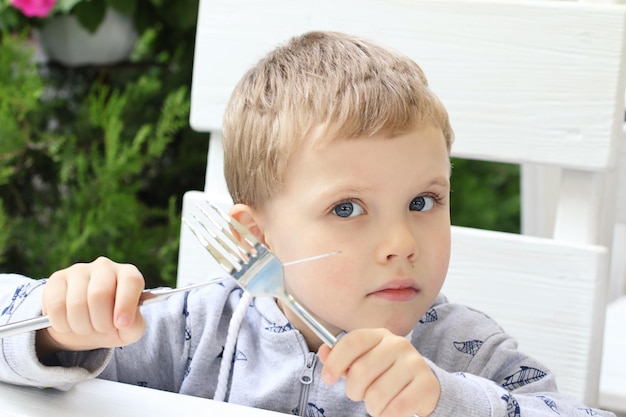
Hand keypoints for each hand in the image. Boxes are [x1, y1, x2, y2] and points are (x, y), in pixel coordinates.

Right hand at [37, 257, 145, 354]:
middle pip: (99, 294)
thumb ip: (134, 326)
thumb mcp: (129, 330)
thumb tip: (125, 322)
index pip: (131, 281)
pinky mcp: (56, 279)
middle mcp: (105, 267)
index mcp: (128, 275)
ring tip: (86, 327)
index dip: (126, 304)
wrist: (85, 325)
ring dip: (81, 326)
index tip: (122, 324)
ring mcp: (79, 270)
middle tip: (101, 329)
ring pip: (76, 303)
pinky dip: (62, 324)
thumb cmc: (113, 324)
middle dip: (100, 322)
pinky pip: (56, 306)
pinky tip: (69, 323)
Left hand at [318, 328, 439, 416]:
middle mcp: (398, 344)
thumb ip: (341, 357)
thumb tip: (323, 352)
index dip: (335, 361)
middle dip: (354, 391)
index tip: (327, 379)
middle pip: (361, 371)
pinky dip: (387, 415)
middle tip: (361, 394)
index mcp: (379, 335)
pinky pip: (396, 408)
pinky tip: (391, 410)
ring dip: (372, 407)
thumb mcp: (362, 361)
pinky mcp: (426, 384)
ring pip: (377, 394)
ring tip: (378, 402)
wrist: (422, 385)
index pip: (352, 342)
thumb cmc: (385, 373)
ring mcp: (414, 363)